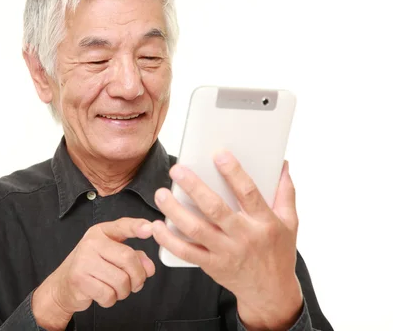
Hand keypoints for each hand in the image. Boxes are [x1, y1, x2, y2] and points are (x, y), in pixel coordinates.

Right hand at [32, 217, 154, 330]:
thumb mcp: (112, 256)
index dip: (137, 227)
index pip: (122, 225)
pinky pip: (108, 295)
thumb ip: (134, 257)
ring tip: (116, 289)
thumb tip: (149, 267)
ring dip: (124, 292)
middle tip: (135, 283)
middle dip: (138, 276)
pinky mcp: (79, 279)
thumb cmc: (92, 268)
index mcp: (101, 232)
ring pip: (121, 280)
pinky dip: (111, 300)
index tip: (150, 229)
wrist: (63, 285)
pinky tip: (103, 294)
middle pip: (128, 258)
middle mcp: (92, 242)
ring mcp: (84, 260)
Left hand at [152, 151, 302, 330]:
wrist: (270, 292)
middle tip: (177, 170)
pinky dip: (169, 239)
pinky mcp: (212, 265)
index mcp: (265, 222)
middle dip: (194, 187)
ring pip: (196, 229)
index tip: (218, 155)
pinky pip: (186, 252)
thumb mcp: (290, 223)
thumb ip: (285, 192)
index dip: (234, 172)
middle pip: (215, 209)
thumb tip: (282, 164)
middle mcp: (244, 237)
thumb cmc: (278, 251)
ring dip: (175, 211)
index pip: (249, 193)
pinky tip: (157, 226)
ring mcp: (226, 252)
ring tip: (161, 194)